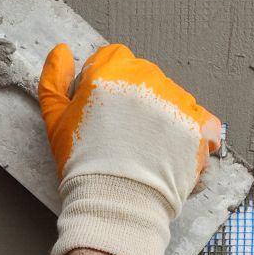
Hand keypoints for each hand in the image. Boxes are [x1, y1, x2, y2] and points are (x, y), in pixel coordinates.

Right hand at [36, 43, 221, 254]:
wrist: (116, 203)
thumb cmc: (83, 164)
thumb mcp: (55, 120)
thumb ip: (53, 80)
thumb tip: (60, 51)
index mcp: (110, 71)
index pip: (114, 57)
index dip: (107, 81)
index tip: (105, 107)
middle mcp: (146, 79)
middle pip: (143, 74)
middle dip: (134, 97)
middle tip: (123, 131)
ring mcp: (176, 100)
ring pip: (170, 94)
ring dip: (161, 112)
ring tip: (145, 146)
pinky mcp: (199, 124)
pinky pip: (200, 117)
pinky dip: (189, 131)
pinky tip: (170, 150)